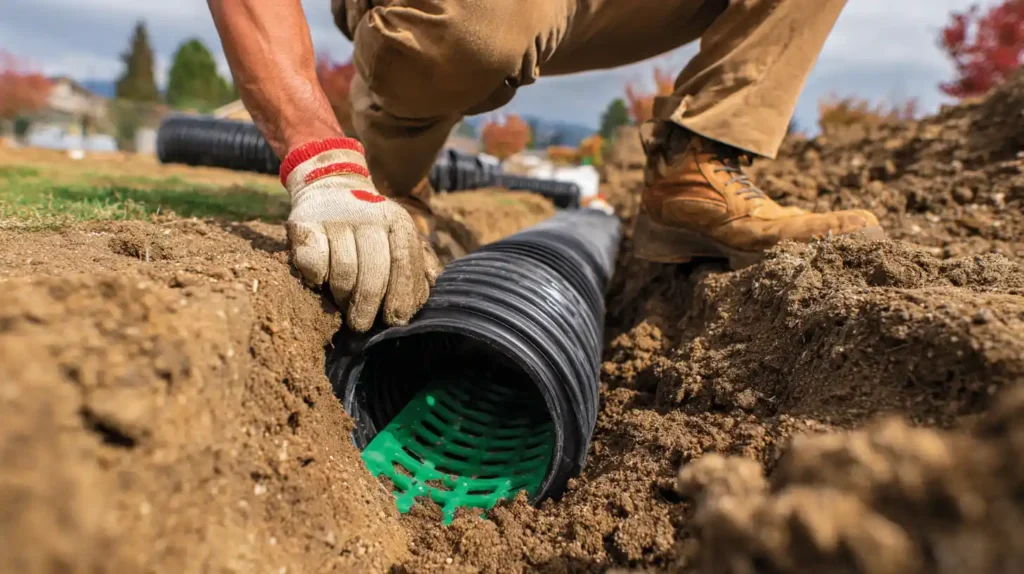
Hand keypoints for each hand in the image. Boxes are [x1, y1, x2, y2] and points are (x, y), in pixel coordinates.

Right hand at [280, 137, 437, 330]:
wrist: (331, 185)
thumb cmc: (370, 226)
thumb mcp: (397, 236)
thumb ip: (415, 262)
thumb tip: (430, 288)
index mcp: (396, 221)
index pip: (403, 261)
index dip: (401, 293)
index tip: (396, 320)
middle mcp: (369, 216)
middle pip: (373, 271)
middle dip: (368, 305)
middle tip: (362, 324)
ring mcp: (335, 218)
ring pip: (343, 270)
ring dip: (343, 295)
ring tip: (343, 303)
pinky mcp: (305, 223)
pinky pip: (313, 261)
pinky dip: (316, 277)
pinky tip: (320, 281)